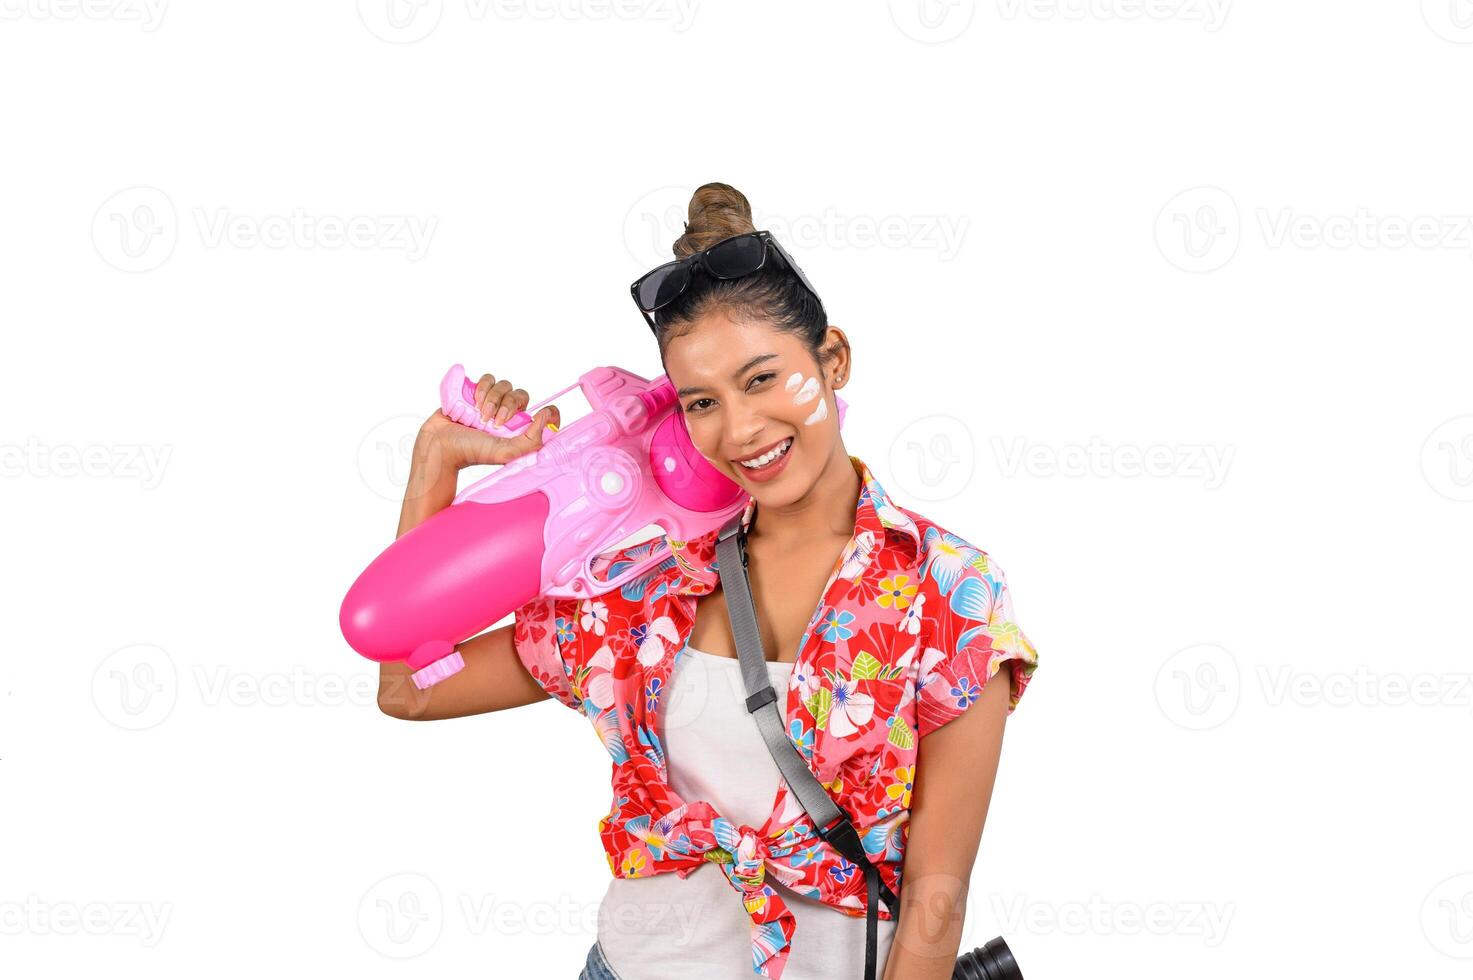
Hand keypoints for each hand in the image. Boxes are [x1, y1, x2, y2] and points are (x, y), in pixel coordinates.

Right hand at [416, 372, 560, 470]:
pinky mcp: (474, 392)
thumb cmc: (471, 452)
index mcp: (518, 429)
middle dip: (508, 405)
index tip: (542, 414)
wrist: (440, 444)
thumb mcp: (507, 453)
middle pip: (520, 395)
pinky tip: (473, 402)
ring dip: (492, 398)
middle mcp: (506, 415)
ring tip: (480, 414)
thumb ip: (531, 440)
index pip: (541, 414)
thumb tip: (546, 416)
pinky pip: (487, 379)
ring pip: (503, 385)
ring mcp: (490, 402)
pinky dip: (482, 388)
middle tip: (495, 421)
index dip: (546, 412)